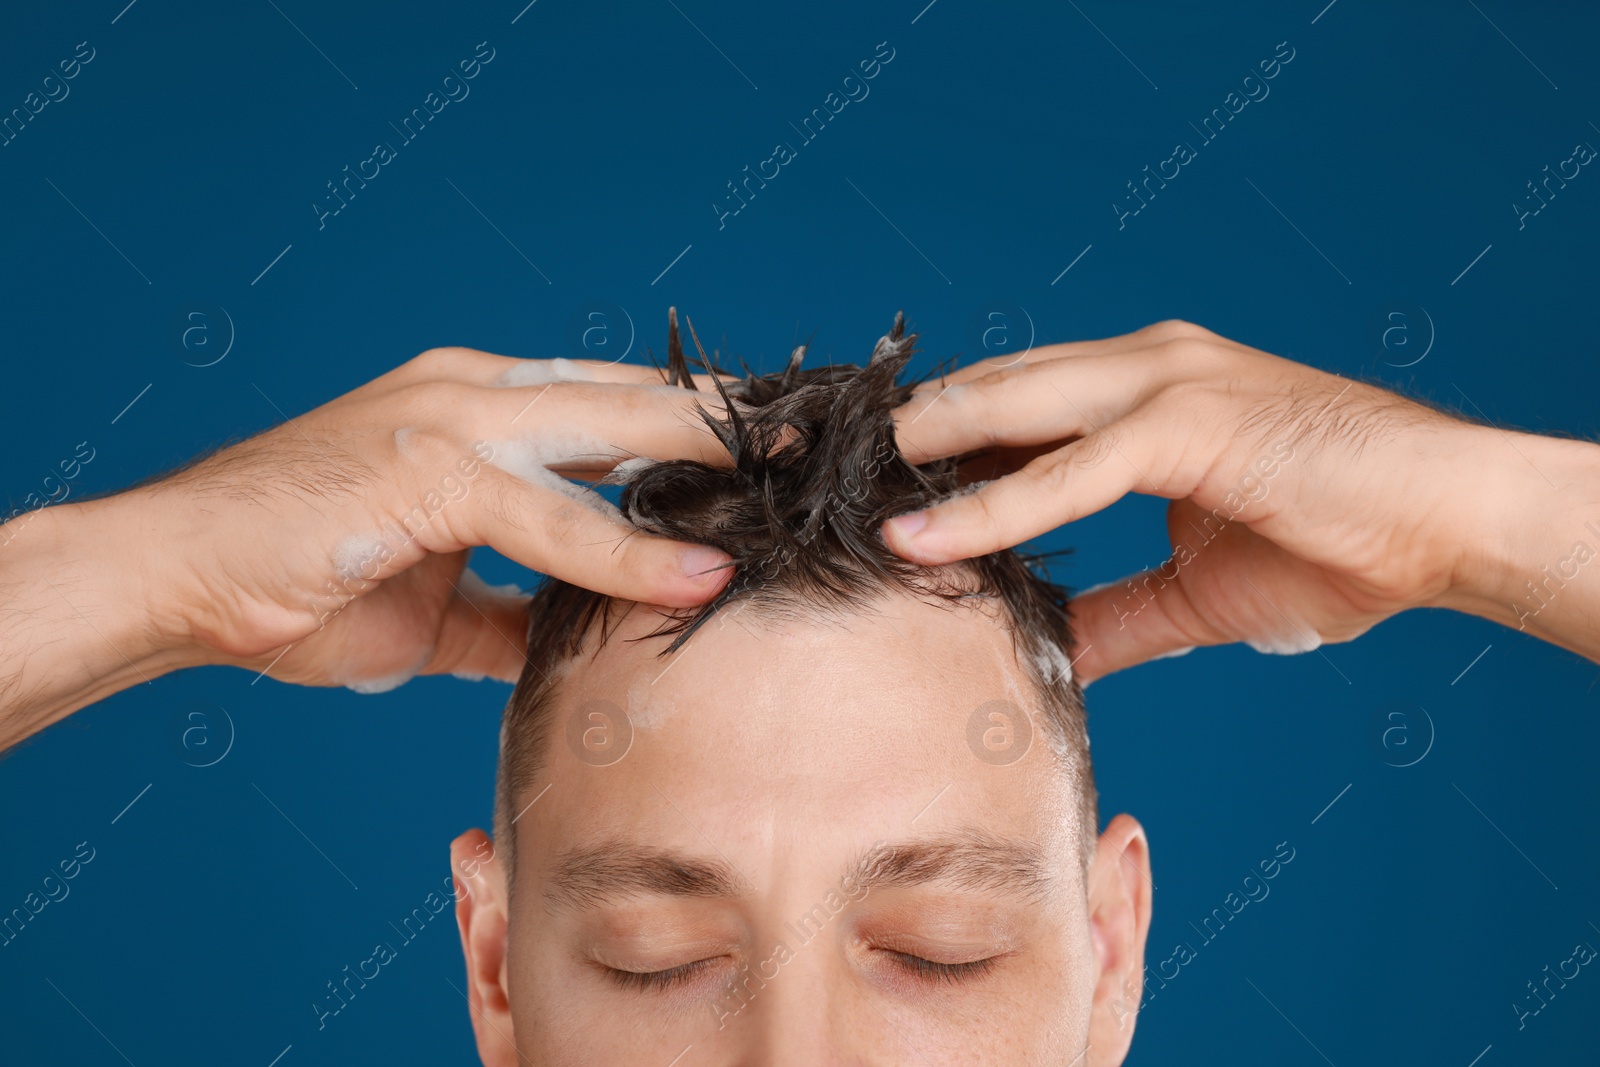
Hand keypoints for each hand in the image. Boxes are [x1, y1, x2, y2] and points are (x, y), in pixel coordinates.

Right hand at [1, 347, 733, 740]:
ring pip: (612, 431)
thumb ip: (510, 610)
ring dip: (709, 462)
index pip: (612, 407)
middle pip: (634, 399)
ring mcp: (451, 422)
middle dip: (731, 422)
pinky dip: (627, 548)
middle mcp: (475, 394)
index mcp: (481, 411)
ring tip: (798, 488)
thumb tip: (567, 644)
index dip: (693, 431)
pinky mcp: (423, 469)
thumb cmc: (302, 581)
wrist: (180, 578)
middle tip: (824, 442)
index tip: (770, 457)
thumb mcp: (434, 604)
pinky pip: (550, 513)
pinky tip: (695, 573)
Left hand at [884, 321, 1599, 682]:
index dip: (935, 440)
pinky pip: (1066, 470)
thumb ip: (1118, 614)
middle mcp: (1143, 367)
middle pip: (990, 389)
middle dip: (900, 432)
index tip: (862, 481)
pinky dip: (989, 506)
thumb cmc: (1338, 540)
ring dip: (920, 453)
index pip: (1012, 403)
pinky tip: (922, 536)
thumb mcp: (1196, 590)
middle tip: (808, 471)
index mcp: (1142, 392)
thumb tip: (1056, 656)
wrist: (1446, 523)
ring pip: (1010, 407)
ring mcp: (1165, 383)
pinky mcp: (1189, 422)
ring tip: (832, 495)